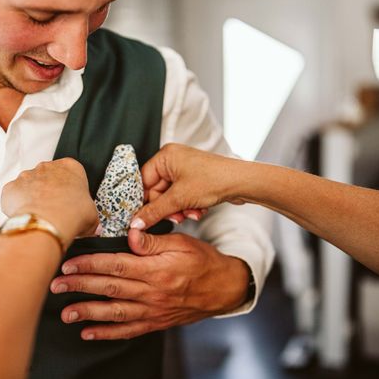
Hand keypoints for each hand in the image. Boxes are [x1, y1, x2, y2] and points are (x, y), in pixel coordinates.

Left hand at [1, 158, 100, 246]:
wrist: (48, 222)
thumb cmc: (72, 214)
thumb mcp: (92, 215)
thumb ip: (89, 216)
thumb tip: (91, 227)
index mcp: (70, 167)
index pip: (69, 173)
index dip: (69, 189)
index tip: (69, 201)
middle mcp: (47, 167)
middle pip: (47, 177)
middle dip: (48, 192)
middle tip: (54, 210)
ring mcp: (26, 175)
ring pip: (28, 185)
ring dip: (32, 198)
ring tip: (40, 216)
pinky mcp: (11, 187)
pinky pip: (12, 195)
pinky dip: (16, 205)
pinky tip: (26, 216)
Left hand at [49, 229, 249, 339]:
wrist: (224, 289)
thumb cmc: (202, 261)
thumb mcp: (181, 243)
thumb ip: (152, 241)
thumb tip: (128, 234)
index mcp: (156, 270)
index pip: (116, 266)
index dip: (90, 265)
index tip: (68, 264)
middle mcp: (152, 292)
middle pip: (109, 289)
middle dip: (80, 287)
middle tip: (56, 285)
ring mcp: (153, 310)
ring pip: (114, 313)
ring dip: (88, 313)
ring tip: (66, 313)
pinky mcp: (155, 322)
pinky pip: (128, 330)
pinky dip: (107, 333)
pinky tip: (88, 333)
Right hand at [132, 144, 247, 229]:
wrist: (242, 182)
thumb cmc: (215, 179)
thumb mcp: (179, 199)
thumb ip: (154, 212)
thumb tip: (136, 222)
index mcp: (165, 156)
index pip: (143, 181)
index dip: (143, 201)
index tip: (140, 217)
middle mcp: (173, 160)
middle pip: (157, 192)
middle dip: (167, 208)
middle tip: (174, 217)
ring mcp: (184, 170)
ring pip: (170, 198)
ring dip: (178, 210)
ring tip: (189, 213)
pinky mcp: (194, 180)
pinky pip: (181, 197)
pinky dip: (187, 207)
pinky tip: (197, 211)